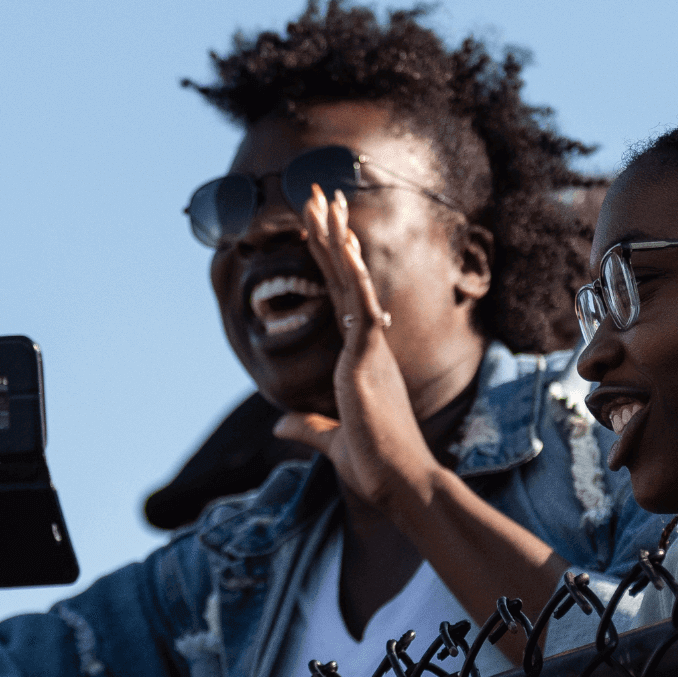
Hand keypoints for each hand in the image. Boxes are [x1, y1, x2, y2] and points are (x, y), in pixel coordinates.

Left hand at [273, 187, 440, 508]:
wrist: (400, 483)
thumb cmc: (376, 466)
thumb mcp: (331, 443)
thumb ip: (306, 427)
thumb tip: (277, 424)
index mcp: (362, 359)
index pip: (342, 298)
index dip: (332, 261)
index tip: (326, 228)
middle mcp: (369, 345)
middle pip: (344, 277)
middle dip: (331, 233)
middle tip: (320, 193)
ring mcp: (370, 348)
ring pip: (349, 281)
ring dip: (335, 238)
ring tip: (322, 198)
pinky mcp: (368, 358)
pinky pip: (360, 306)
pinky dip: (353, 273)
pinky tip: (343, 243)